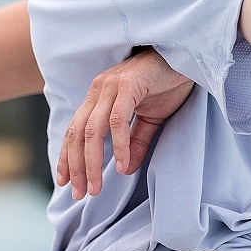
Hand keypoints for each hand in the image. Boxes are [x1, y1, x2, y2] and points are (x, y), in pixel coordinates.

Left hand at [56, 49, 193, 199]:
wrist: (186, 57)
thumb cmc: (167, 83)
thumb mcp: (149, 118)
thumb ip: (135, 141)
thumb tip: (125, 169)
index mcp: (98, 97)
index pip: (74, 131)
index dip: (67, 157)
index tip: (64, 182)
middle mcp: (99, 90)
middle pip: (78, 133)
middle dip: (76, 166)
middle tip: (80, 193)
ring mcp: (112, 86)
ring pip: (93, 130)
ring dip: (91, 161)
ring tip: (95, 186)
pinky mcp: (128, 84)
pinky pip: (117, 119)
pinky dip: (117, 143)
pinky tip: (122, 162)